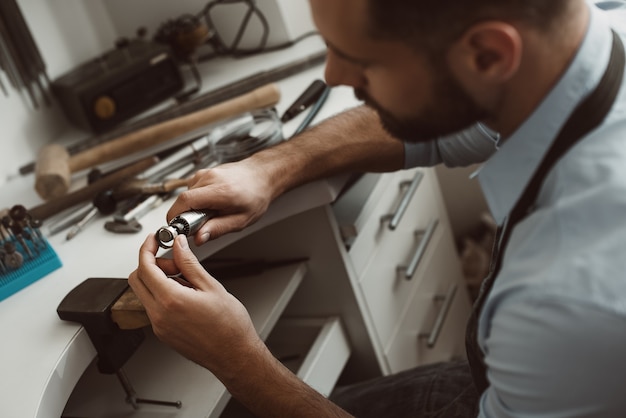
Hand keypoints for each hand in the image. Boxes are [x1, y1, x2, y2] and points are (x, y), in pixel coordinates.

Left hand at [128, 234, 262, 375]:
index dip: (147, 248)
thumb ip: (189, 263)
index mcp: (171, 300)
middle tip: (175, 262)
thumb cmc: (230, 326)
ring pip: (144, 293)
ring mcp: (159, 327)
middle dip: (151, 264)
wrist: (234, 355)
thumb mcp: (211, 286)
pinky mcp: (163, 334)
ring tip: (186, 281)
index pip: (145, 267)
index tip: (154, 240)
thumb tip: (179, 245)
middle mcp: (160, 315)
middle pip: (137, 279)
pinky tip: (185, 295)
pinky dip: (162, 295)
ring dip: (158, 280)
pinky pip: (153, 307)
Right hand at [168, 160, 273, 244]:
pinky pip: (191, 190)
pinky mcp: (203, 173)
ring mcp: (205, 173)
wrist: (262, 176)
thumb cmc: (255, 196)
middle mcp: (210, 178)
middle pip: (183, 199)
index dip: (176, 217)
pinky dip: (196, 200)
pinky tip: (211, 203)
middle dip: (186, 216)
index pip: (185, 201)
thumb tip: (198, 238)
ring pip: (186, 195)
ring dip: (192, 208)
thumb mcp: (241, 220)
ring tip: (211, 212)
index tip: (178, 229)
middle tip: (202, 224)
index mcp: (219, 190)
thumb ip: (218, 229)